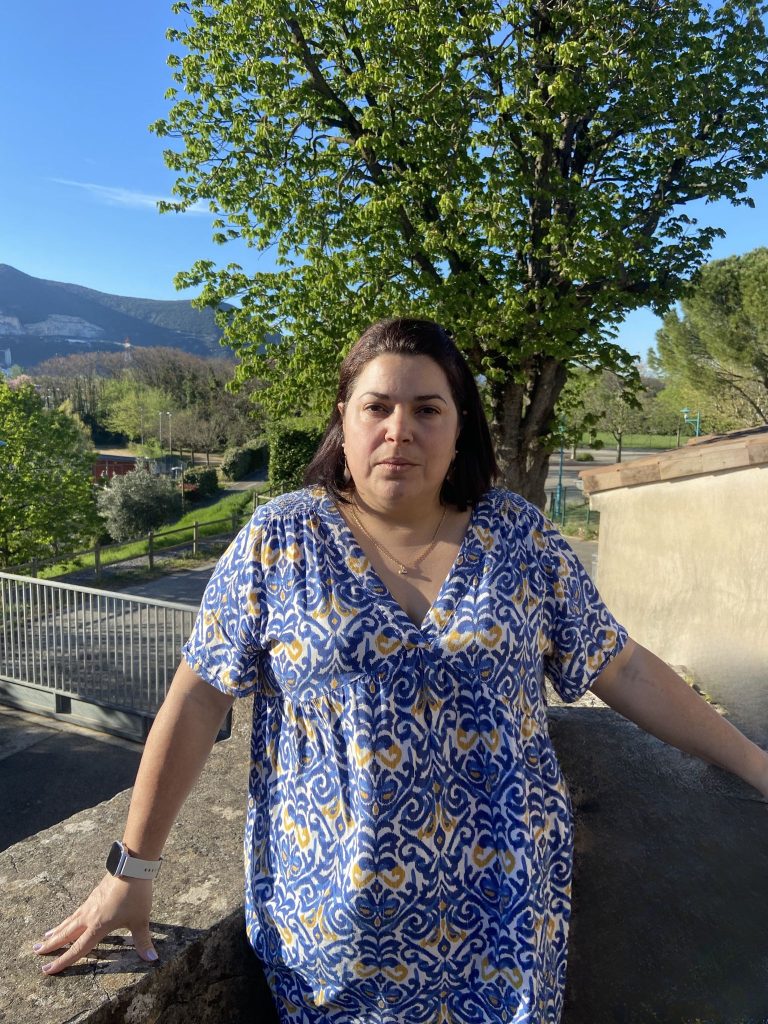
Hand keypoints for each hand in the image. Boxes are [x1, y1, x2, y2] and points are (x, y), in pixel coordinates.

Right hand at [33, 873, 156, 974]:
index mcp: (98, 926)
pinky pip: (76, 912)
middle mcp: (89, 916)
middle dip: (52, 945)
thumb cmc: (136, 894)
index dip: (63, 961)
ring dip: (56, 931)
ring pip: (69, 921)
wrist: (132, 866)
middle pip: (66, 934)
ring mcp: (90, 904)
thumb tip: (152, 959)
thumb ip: (143, 940)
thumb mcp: (141, 920)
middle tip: (36, 952)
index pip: (78, 948)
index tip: (47, 969)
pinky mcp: (93, 895)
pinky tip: (68, 920)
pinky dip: (68, 919)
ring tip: (44, 938)